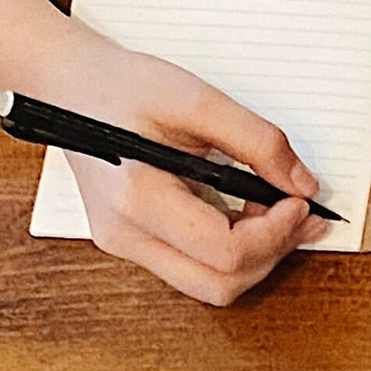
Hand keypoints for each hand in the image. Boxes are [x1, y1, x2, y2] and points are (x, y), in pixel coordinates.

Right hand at [0, 0, 319, 304]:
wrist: (67, 87)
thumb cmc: (120, 86)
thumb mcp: (195, 98)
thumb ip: (257, 141)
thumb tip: (304, 185)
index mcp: (136, 199)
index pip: (224, 252)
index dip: (276, 233)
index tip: (300, 201)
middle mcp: (125, 235)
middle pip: (220, 284)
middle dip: (272, 253)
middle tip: (299, 211)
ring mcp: (126, 244)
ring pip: (210, 284)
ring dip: (257, 255)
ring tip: (277, 210)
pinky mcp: (135, 243)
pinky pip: (197, 267)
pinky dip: (235, 250)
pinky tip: (251, 214)